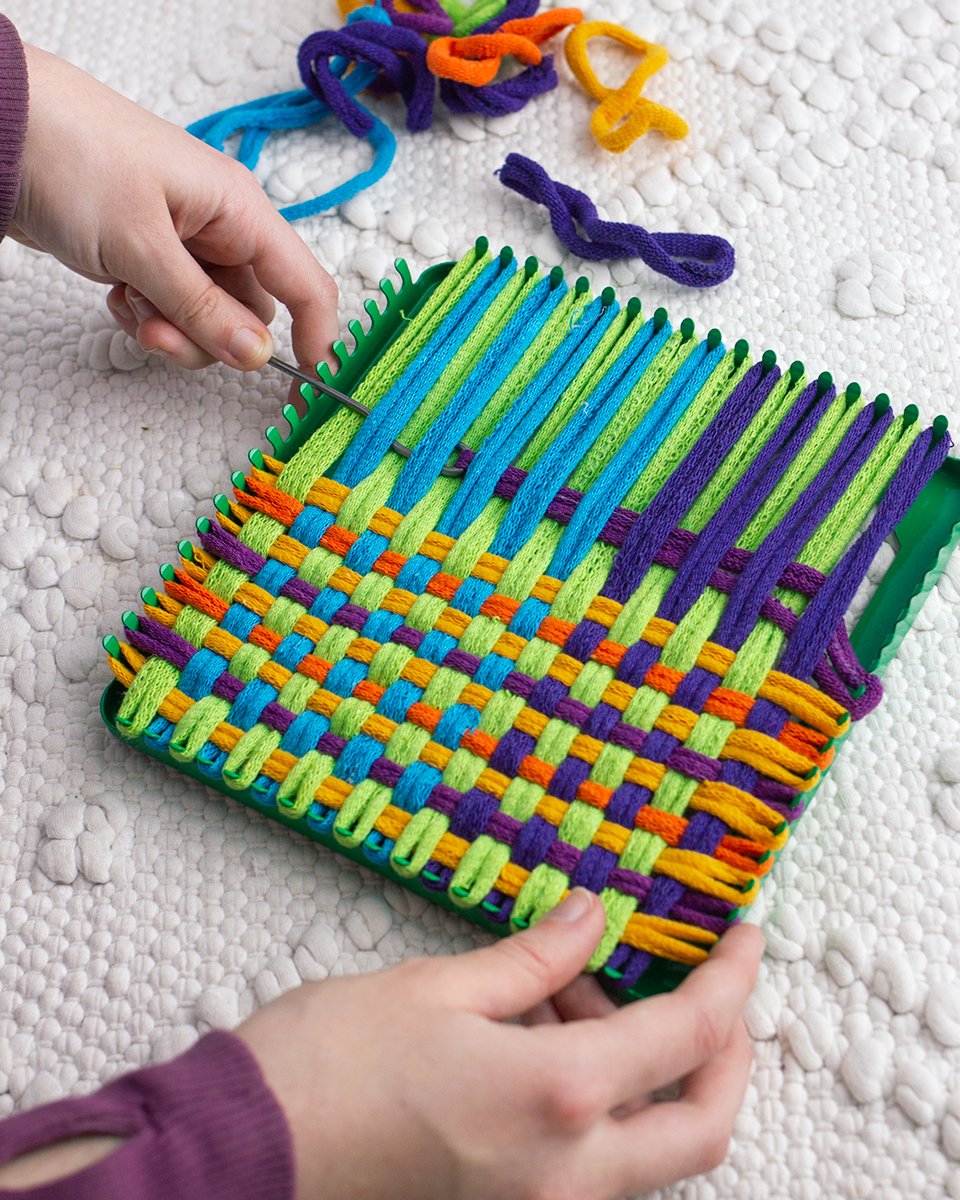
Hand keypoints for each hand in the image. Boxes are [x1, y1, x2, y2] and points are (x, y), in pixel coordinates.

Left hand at [12, 45, 337, 373]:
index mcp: (239, 212)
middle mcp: (222, 229)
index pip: (305, 285)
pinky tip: (114, 290)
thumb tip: (255, 355)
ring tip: (127, 302)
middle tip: (156, 330)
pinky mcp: (153, 256)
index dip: (317, 338)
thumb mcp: (142, 246)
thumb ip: (201, 308)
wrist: (5, 128)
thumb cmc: (74, 158)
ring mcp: (187, 244)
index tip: (306, 386)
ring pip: (208, 319)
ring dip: (170, 328)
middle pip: (248, 315)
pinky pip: (172, 309)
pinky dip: (145, 314)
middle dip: (206, 337)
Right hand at [237, 890, 762, 1199]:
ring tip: (569, 995)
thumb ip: (535, 957)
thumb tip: (595, 919)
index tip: (743, 937)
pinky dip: (599, 1110)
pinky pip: (594, 1173)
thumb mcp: (438, 987)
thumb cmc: (327, 1066)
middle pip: (702, 1129)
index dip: (731, 979)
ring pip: (651, 1158)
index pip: (690, 1036)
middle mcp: (567, 1176)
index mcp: (555, 1098)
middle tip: (701, 987)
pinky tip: (542, 1044)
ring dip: (648, 1077)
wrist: (243, 1158)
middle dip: (724, 1054)